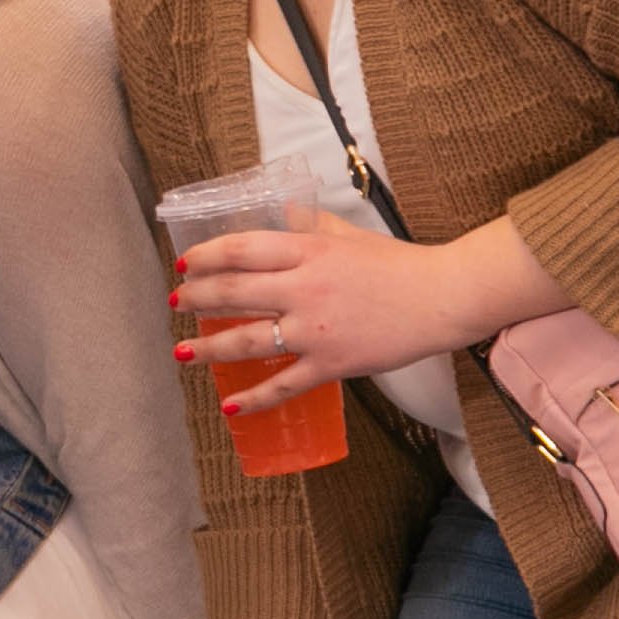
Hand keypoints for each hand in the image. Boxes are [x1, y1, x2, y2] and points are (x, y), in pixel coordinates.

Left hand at [174, 212, 485, 412]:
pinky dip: (254, 399)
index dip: (205, 256)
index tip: (185, 263)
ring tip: (182, 352)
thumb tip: (284, 211)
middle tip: (176, 303)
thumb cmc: (398, 263)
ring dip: (208, 348)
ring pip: (247, 341)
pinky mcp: (331, 364)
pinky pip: (284, 385)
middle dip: (195, 298)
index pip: (241, 250)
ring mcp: (314, 330)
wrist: (442, 298)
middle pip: (233, 292)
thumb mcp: (349, 234)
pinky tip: (230, 406)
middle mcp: (303, 289)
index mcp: (308, 251)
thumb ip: (311, 225)